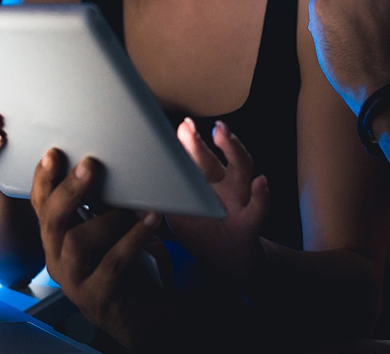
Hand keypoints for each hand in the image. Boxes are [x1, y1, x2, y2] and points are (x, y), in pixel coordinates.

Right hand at [31, 149, 172, 347]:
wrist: (144, 314)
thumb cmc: (127, 264)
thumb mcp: (110, 229)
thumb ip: (102, 203)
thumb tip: (108, 163)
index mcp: (57, 240)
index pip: (41, 206)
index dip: (43, 180)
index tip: (53, 153)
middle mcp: (58, 260)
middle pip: (52, 221)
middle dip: (69, 190)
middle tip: (89, 165)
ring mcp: (75, 282)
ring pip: (77, 242)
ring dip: (108, 217)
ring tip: (133, 206)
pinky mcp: (98, 297)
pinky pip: (113, 263)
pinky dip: (133, 238)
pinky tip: (151, 220)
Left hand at [169, 118, 268, 281]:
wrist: (232, 264)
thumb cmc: (204, 232)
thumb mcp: (179, 215)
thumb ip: (161, 201)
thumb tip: (128, 191)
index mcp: (206, 181)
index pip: (195, 156)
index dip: (186, 142)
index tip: (176, 126)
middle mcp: (224, 184)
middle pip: (212, 157)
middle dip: (198, 141)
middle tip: (186, 126)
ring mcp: (239, 200)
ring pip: (241, 170)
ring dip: (233, 150)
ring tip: (222, 134)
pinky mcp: (249, 225)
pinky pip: (258, 210)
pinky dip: (261, 197)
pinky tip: (260, 184)